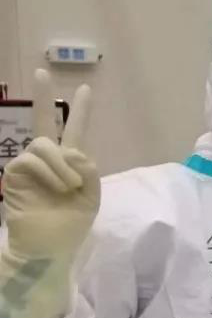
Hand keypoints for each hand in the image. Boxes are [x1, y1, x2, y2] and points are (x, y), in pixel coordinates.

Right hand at [3, 70, 98, 264]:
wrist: (49, 245)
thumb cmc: (71, 223)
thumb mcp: (90, 194)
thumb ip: (86, 168)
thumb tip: (70, 151)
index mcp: (71, 163)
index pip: (75, 131)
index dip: (81, 111)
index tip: (85, 89)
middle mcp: (49, 159)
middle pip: (46, 121)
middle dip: (44, 96)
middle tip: (42, 72)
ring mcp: (30, 165)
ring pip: (46, 145)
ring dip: (62, 166)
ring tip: (70, 187)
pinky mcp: (15, 172)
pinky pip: (35, 160)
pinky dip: (51, 173)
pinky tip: (58, 189)